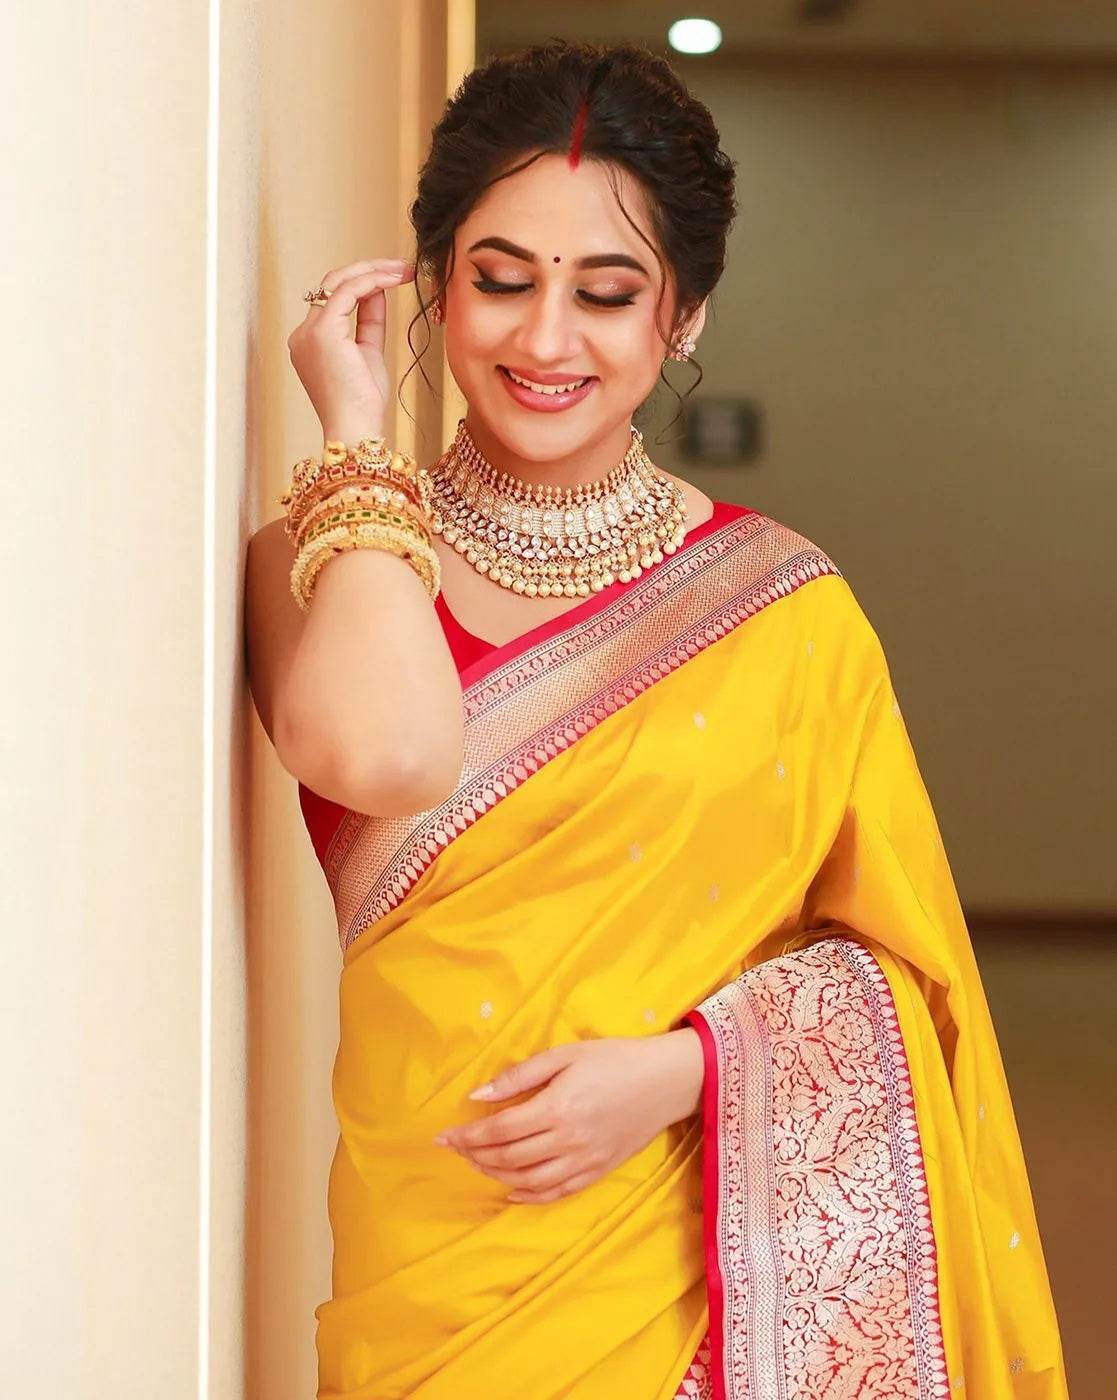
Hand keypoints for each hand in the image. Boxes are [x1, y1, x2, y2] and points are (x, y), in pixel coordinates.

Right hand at [287, 257, 416, 443]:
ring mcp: (309, 331)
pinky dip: (373, 280)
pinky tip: (395, 278)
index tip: (395, 278)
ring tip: (403, 269)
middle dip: (369, 270)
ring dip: (373, 271)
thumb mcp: (369, 355)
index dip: (366, 285)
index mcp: (311, 341)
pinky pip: (347, 291)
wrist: (356, 429)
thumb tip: (378, 291)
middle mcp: (304, 333)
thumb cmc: (363, 404)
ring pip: (337, 282)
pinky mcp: (323, 331)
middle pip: (332, 285)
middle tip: (401, 267)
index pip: (335, 300)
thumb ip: (369, 323)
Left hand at [436, 1030, 703, 1204]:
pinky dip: (529, 1197)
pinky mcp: (598, 1172)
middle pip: (508, 1159)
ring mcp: (584, 1161)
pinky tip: (511, 1191)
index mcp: (556, 1108)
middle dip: (475, 1155)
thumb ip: (519, 1076)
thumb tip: (478, 1094)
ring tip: (477, 1164)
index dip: (467, 1135)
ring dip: (496, 1177)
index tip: (443, 1136)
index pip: (499, 1130)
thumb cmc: (615, 1058)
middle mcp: (568, 1141)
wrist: (667, 1080)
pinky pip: (556, 1194)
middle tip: (455, 1148)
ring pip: (528, 1182)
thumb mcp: (565, 1054)